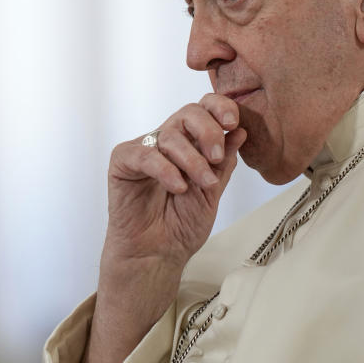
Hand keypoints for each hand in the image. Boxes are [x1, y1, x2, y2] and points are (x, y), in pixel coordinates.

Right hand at [104, 93, 246, 268]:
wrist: (157, 254)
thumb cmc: (181, 226)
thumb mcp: (212, 191)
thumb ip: (223, 162)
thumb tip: (240, 130)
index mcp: (190, 143)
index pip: (204, 110)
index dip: (219, 108)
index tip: (233, 121)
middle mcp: (167, 142)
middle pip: (188, 113)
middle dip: (208, 131)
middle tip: (216, 156)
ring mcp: (144, 149)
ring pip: (170, 135)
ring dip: (192, 159)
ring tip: (202, 184)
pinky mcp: (123, 162)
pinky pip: (145, 155)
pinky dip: (165, 169)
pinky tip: (177, 186)